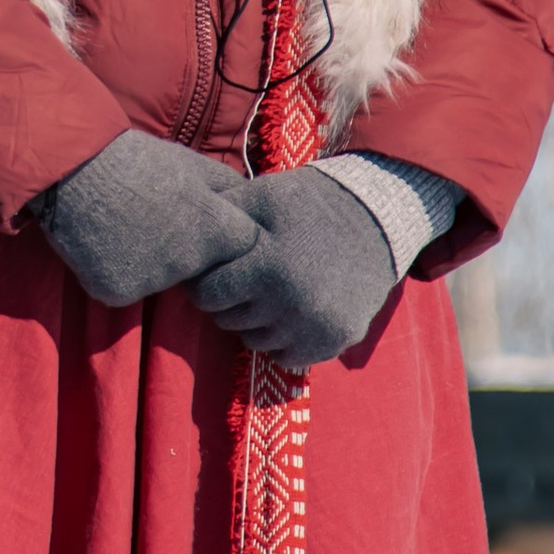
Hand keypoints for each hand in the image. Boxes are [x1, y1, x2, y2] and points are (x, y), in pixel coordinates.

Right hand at [31, 129, 260, 306]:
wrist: (73, 167)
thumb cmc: (137, 161)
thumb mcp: (192, 165)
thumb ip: (230, 190)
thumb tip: (256, 206)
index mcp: (213, 229)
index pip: (242, 251)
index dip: (225, 239)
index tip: (204, 224)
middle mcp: (188, 263)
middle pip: (201, 271)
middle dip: (186, 253)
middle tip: (156, 222)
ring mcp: (151, 282)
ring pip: (161, 281)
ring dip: (149, 262)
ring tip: (125, 227)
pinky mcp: (116, 292)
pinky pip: (126, 289)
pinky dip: (116, 272)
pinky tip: (103, 243)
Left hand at [186, 166, 400, 367]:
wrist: (376, 217)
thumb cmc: (307, 202)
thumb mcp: (259, 197)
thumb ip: (219, 219)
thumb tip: (177, 235)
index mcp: (268, 267)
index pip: (208, 296)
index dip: (206, 282)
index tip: (217, 271)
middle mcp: (293, 304)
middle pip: (229, 321)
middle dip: (230, 301)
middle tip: (245, 279)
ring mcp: (317, 326)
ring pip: (256, 342)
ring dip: (255, 322)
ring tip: (269, 292)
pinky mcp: (337, 340)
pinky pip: (289, 356)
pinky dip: (284, 338)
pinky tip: (291, 310)